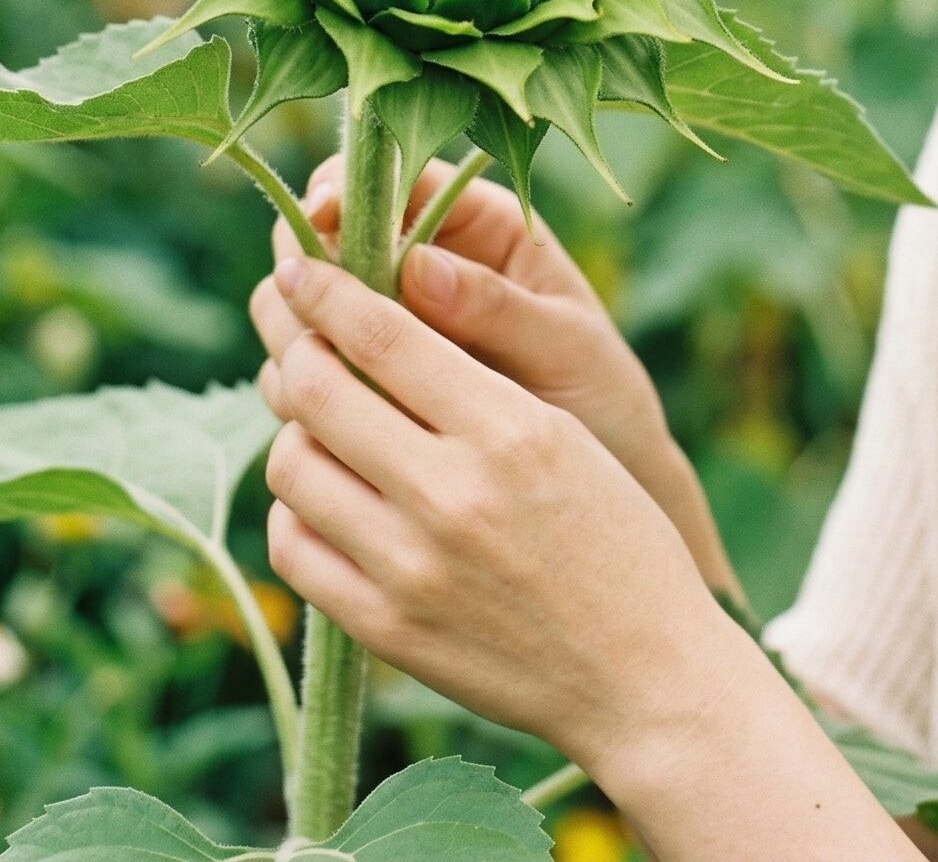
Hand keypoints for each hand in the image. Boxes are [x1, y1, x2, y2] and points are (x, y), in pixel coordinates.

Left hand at [261, 252, 726, 773]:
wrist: (645, 672)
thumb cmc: (616, 535)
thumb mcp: (562, 434)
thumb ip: (468, 384)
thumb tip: (367, 330)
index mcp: (506, 427)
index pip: (379, 332)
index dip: (322, 288)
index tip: (298, 265)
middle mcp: (450, 493)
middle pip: (315, 389)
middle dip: (292, 345)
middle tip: (294, 334)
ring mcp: (409, 566)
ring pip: (292, 464)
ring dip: (294, 429)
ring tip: (322, 422)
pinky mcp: (384, 627)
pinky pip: (294, 546)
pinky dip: (297, 508)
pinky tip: (329, 495)